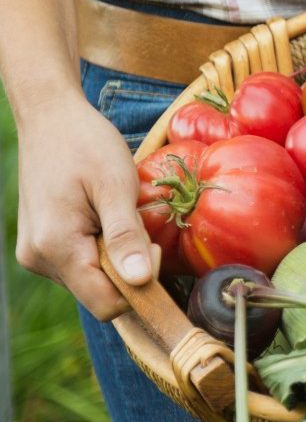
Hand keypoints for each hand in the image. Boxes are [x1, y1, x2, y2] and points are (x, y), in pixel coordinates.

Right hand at [15, 96, 157, 319]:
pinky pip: (82, 264)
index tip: (152, 247)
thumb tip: (140, 281)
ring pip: (93, 280)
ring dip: (116, 256)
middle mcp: (39, 258)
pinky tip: (103, 217)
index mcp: (55, 247)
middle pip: (101, 293)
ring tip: (116, 214)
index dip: (140, 286)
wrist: (50, 117)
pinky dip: (101, 249)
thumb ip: (126, 236)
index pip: (107, 304)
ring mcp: (37, 254)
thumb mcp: (116, 186)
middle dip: (129, 268)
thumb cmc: (86, 144)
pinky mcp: (42, 246)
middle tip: (136, 222)